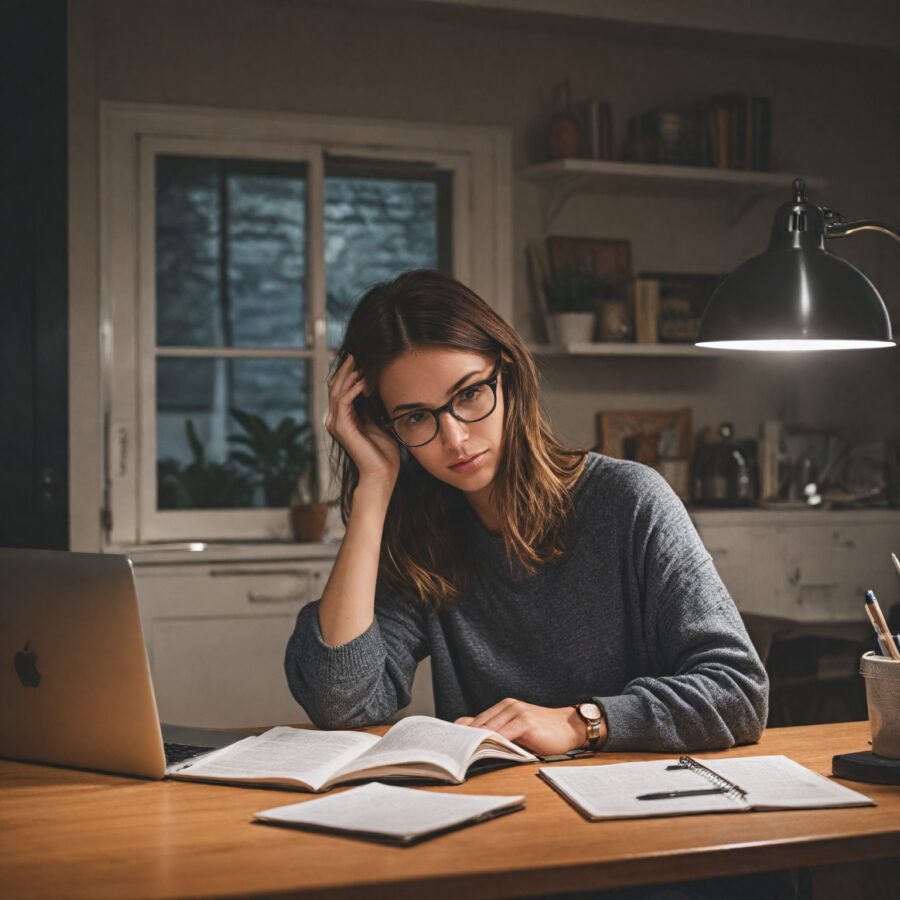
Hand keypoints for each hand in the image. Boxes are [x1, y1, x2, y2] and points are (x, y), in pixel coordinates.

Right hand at [325, 354, 400, 490]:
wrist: (380, 473)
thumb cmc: (383, 452)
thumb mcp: (378, 422)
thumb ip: (371, 407)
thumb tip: (375, 386)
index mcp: (342, 419)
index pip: (340, 390)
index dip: (347, 374)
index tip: (360, 360)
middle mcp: (334, 419)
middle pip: (335, 387)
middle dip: (345, 370)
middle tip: (355, 355)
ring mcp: (335, 423)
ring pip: (337, 391)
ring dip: (349, 376)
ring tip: (361, 365)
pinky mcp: (341, 427)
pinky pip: (344, 401)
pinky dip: (353, 389)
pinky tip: (364, 381)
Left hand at [455, 698, 605, 755]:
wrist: (570, 727)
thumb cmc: (543, 732)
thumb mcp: (516, 729)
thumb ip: (495, 729)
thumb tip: (468, 733)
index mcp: (503, 708)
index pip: (475, 721)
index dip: (460, 735)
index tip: (447, 747)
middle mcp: (507, 706)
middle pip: (478, 725)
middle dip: (463, 740)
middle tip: (450, 755)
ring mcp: (516, 712)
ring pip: (488, 729)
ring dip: (474, 742)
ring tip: (461, 756)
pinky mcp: (525, 722)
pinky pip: (504, 733)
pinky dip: (492, 742)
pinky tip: (483, 751)